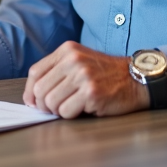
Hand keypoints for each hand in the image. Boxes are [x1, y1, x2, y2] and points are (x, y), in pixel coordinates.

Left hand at [23, 41, 149, 117]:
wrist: (136, 78)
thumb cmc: (105, 74)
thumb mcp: (80, 61)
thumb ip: (57, 72)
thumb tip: (32, 97)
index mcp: (67, 51)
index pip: (35, 72)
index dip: (30, 91)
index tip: (33, 102)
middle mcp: (73, 60)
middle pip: (40, 89)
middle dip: (44, 105)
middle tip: (55, 109)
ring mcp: (83, 76)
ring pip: (51, 102)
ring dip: (59, 111)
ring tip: (72, 107)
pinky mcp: (92, 93)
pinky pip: (66, 111)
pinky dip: (71, 116)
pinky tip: (83, 109)